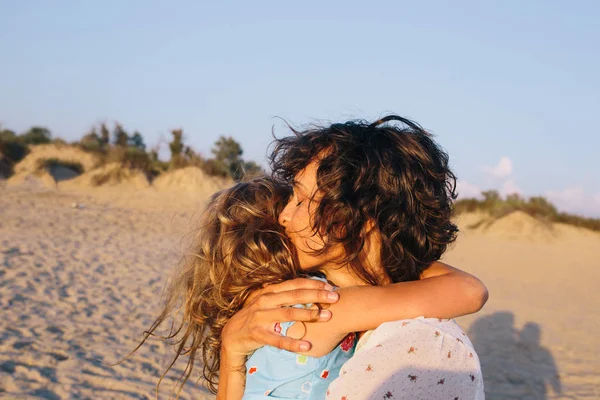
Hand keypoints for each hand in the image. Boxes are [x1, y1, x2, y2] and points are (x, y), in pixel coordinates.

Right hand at [221, 278, 338, 358]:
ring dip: (309, 314)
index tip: (330, 287)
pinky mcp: (258, 334)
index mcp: (269, 291)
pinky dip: (292, 343)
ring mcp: (260, 317)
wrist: (232, 336)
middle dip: (317, 295)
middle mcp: (265, 301)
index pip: (294, 284)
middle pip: (294, 296)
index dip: (313, 284)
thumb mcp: (268, 302)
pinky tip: (306, 346)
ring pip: (288, 314)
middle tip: (335, 297)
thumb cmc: (256, 317)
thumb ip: (284, 296)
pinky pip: (278, 340)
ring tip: (327, 316)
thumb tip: (309, 290)